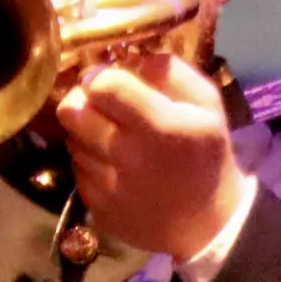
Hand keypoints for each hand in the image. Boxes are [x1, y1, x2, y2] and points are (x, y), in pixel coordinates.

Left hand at [63, 55, 249, 265]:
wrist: (207, 223)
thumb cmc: (207, 156)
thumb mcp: (208, 105)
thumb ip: (172, 72)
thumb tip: (133, 57)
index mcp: (158, 126)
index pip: (103, 85)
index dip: (100, 76)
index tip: (110, 80)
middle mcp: (127, 155)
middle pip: (73, 111)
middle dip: (83, 100)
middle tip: (100, 104)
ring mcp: (108, 185)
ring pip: (72, 140)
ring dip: (87, 132)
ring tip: (112, 137)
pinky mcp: (97, 208)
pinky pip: (78, 170)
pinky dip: (91, 162)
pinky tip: (115, 165)